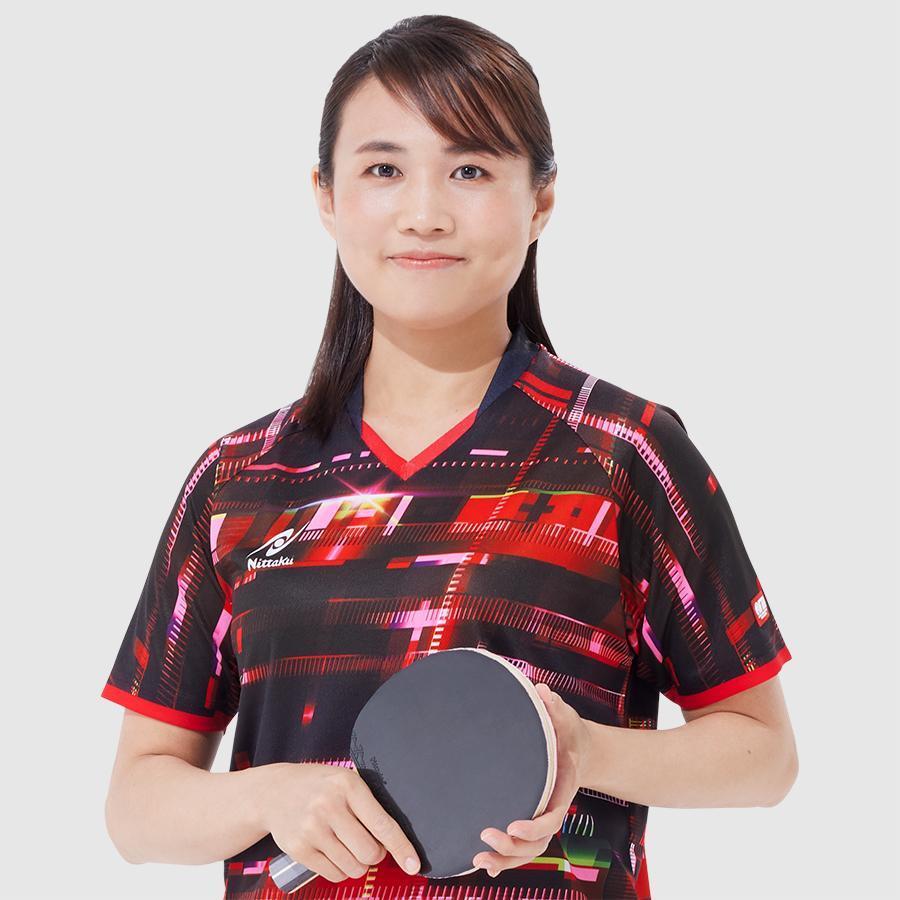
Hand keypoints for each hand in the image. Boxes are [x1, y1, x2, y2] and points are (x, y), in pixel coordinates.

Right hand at [261, 763, 420, 882]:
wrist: (274, 791)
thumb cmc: (318, 786)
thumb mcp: (344, 780)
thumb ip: (367, 804)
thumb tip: (394, 839)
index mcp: (348, 785)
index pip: (381, 823)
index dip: (401, 847)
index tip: (414, 864)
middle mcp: (329, 806)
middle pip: (369, 852)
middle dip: (376, 855)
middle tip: (370, 845)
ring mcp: (312, 829)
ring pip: (353, 867)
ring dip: (358, 864)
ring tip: (350, 847)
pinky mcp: (298, 849)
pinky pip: (333, 874)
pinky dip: (341, 870)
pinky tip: (334, 853)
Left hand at [473, 682, 590, 877]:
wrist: (579, 749)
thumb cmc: (569, 732)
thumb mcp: (567, 717)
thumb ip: (555, 707)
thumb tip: (541, 691)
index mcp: (562, 789)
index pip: (553, 817)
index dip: (534, 826)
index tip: (513, 825)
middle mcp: (552, 809)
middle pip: (537, 843)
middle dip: (512, 848)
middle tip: (485, 835)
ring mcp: (540, 817)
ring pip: (527, 852)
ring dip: (505, 859)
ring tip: (478, 858)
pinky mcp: (528, 817)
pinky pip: (519, 848)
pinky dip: (503, 859)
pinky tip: (481, 861)